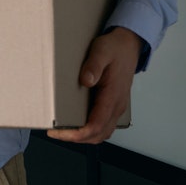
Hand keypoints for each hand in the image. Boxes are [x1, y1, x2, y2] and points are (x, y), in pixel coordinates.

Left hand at [45, 27, 140, 144]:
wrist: (129, 45)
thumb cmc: (115, 48)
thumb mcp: (102, 50)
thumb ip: (93, 66)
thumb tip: (85, 81)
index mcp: (113, 95)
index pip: (96, 125)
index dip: (77, 134)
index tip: (59, 132)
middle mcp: (117, 105)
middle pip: (98, 134)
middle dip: (76, 138)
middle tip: (56, 132)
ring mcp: (117, 106)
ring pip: (102, 133)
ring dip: (84, 137)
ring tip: (64, 130)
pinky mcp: (114, 105)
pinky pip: (104, 125)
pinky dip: (91, 130)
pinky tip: (77, 123)